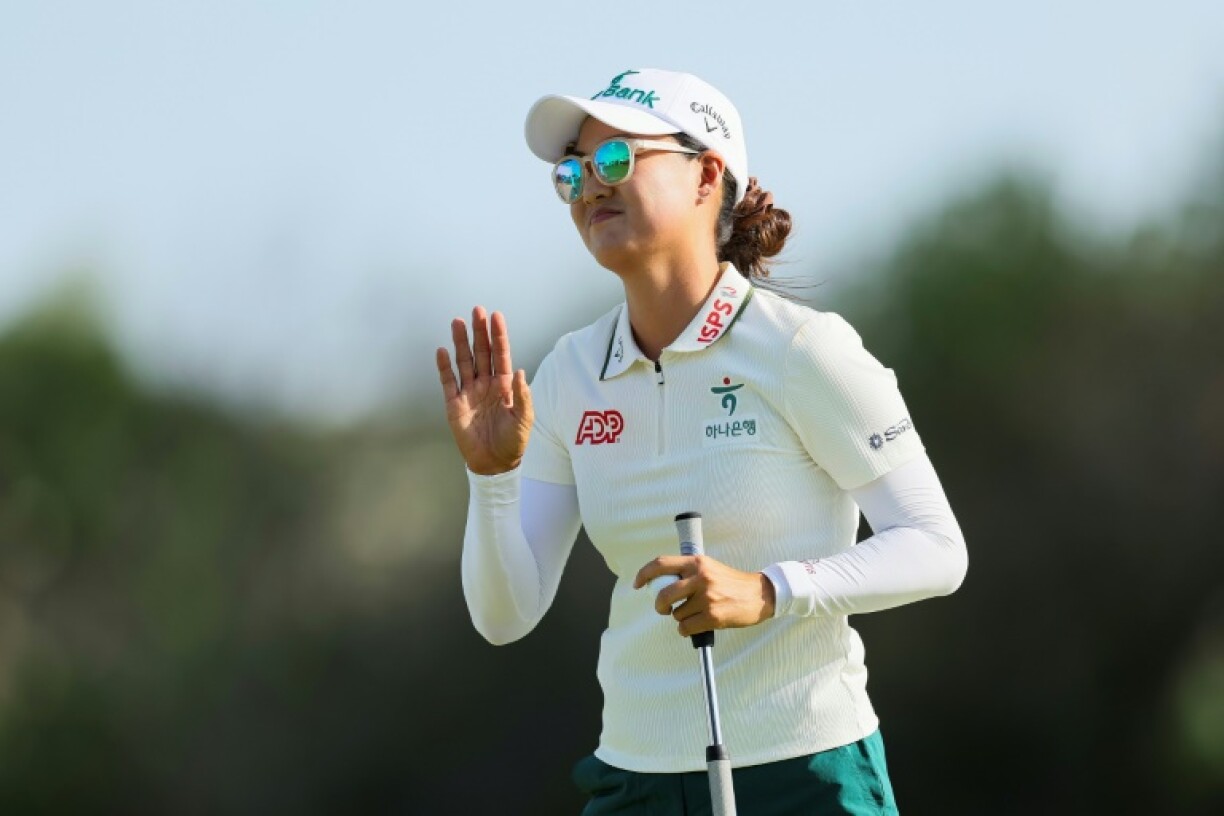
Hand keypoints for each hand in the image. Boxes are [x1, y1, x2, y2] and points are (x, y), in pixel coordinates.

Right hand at [436, 307, 532, 475]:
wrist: (494, 464)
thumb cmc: (513, 442)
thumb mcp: (524, 419)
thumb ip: (522, 395)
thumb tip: (520, 371)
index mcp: (504, 385)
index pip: (501, 355)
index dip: (498, 336)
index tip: (496, 316)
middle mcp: (486, 384)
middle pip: (481, 353)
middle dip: (479, 332)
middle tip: (477, 311)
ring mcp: (469, 392)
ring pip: (464, 362)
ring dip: (461, 343)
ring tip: (457, 322)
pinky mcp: (454, 405)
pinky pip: (448, 382)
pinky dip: (444, 367)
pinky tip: (443, 351)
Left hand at [633, 555, 775, 636]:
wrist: (760, 595)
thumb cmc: (731, 583)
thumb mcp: (709, 568)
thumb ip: (687, 572)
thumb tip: (660, 585)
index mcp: (696, 562)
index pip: (660, 564)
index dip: (643, 574)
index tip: (637, 584)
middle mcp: (700, 577)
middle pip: (663, 594)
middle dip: (659, 606)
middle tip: (663, 610)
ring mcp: (707, 597)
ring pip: (676, 614)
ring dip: (681, 619)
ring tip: (696, 614)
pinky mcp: (713, 615)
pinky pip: (685, 628)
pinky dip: (687, 630)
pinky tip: (697, 625)